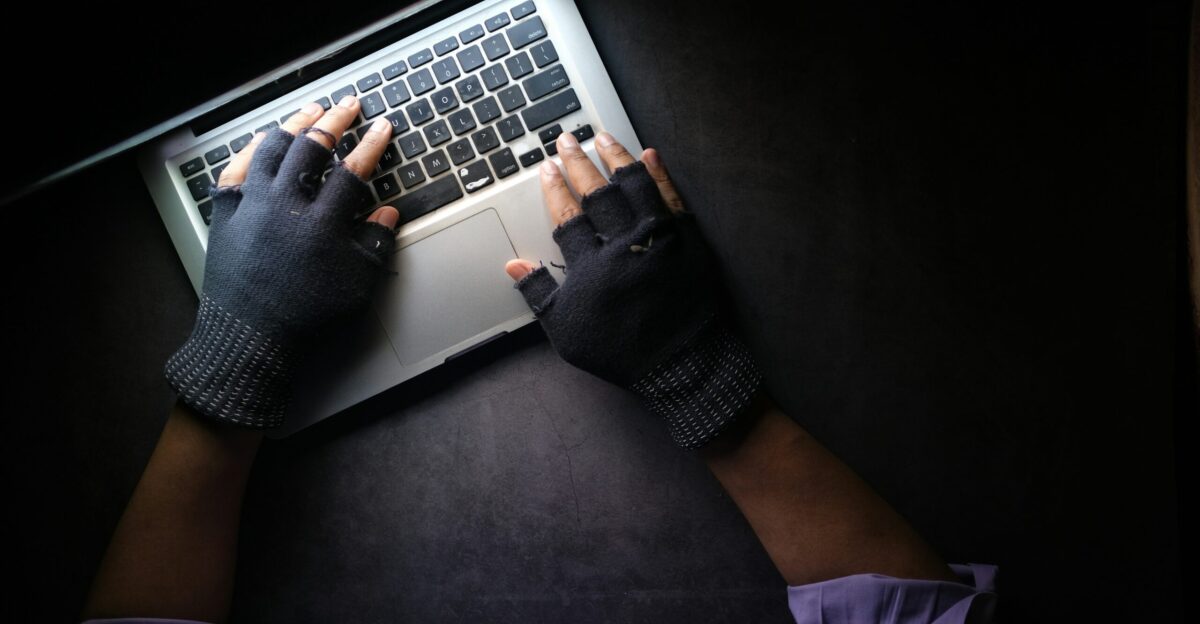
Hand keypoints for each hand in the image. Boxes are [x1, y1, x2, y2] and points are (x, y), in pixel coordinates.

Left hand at [164, 96, 398, 428]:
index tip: (383, 127)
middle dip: (335, 121)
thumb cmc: (305, 318)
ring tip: (311, 112)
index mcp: (321, 223)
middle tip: (349, 105)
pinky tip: (265, 139)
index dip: (372, 145)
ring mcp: (251, 205)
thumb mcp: (356, 286)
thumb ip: (375, 245)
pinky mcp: (226, 213)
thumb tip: (388, 214)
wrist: (249, 339)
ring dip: (294, 125)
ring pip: (273, 148)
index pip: (353, 171)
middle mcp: (285, 206)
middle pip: (312, 147)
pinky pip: (238, 167)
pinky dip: (253, 148)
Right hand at [504, 131, 761, 448]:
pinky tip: (650, 155)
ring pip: (635, 186)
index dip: (554, 188)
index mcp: (591, 266)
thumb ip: (539, 294)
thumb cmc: (620, 351)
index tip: (546, 167)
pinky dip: (660, 174)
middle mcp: (624, 244)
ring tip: (603, 137)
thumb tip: (513, 265)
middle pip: (597, 193)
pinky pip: (673, 198)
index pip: (567, 215)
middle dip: (578, 163)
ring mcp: (660, 239)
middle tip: (567, 140)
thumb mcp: (567, 331)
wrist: (681, 365)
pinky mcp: (690, 240)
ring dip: (617, 158)